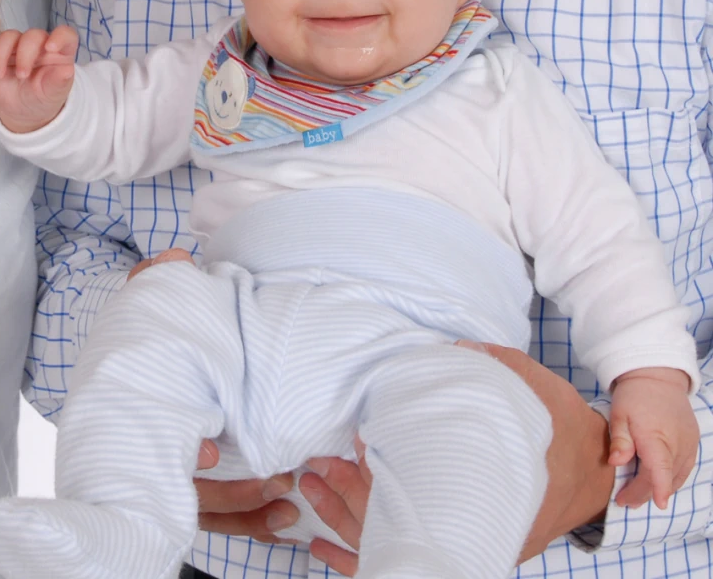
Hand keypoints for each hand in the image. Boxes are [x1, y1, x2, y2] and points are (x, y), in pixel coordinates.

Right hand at [0, 26, 78, 133]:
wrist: (24, 110)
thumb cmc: (44, 97)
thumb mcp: (53, 94)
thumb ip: (58, 82)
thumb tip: (66, 71)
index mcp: (60, 52)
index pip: (65, 35)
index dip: (59, 37)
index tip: (50, 48)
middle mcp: (39, 45)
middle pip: (31, 35)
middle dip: (24, 54)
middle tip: (22, 76)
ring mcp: (17, 47)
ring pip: (7, 36)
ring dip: (0, 54)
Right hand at [126, 251, 305, 542]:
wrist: (126, 365)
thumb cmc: (143, 339)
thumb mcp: (145, 306)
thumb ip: (153, 282)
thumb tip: (173, 259)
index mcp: (144, 410)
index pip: (158, 441)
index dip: (185, 449)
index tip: (207, 451)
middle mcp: (157, 451)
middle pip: (189, 489)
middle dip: (231, 491)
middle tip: (274, 477)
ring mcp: (173, 477)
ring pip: (209, 511)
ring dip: (248, 506)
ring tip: (287, 492)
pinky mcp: (194, 492)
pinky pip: (222, 519)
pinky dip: (252, 521)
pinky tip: (284, 516)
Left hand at [299, 342, 617, 573]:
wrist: (595, 472)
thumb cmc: (561, 430)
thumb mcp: (535, 388)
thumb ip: (495, 367)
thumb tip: (454, 350)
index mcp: (491, 489)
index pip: (424, 494)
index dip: (385, 475)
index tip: (357, 447)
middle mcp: (474, 528)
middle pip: (400, 524)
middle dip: (350, 495)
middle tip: (316, 467)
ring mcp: (466, 544)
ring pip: (393, 547)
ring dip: (345, 519)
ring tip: (311, 486)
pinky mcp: (460, 550)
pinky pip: (400, 566)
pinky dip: (358, 560)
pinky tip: (324, 551)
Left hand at [608, 366, 696, 509]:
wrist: (657, 376)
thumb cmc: (634, 395)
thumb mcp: (619, 413)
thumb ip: (620, 439)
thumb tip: (616, 463)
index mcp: (657, 436)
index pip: (661, 468)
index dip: (659, 488)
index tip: (657, 504)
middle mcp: (677, 443)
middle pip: (664, 477)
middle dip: (645, 493)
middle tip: (625, 502)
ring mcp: (688, 444)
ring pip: (676, 476)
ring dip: (659, 488)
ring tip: (637, 497)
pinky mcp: (692, 442)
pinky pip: (683, 468)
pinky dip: (670, 478)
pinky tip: (656, 483)